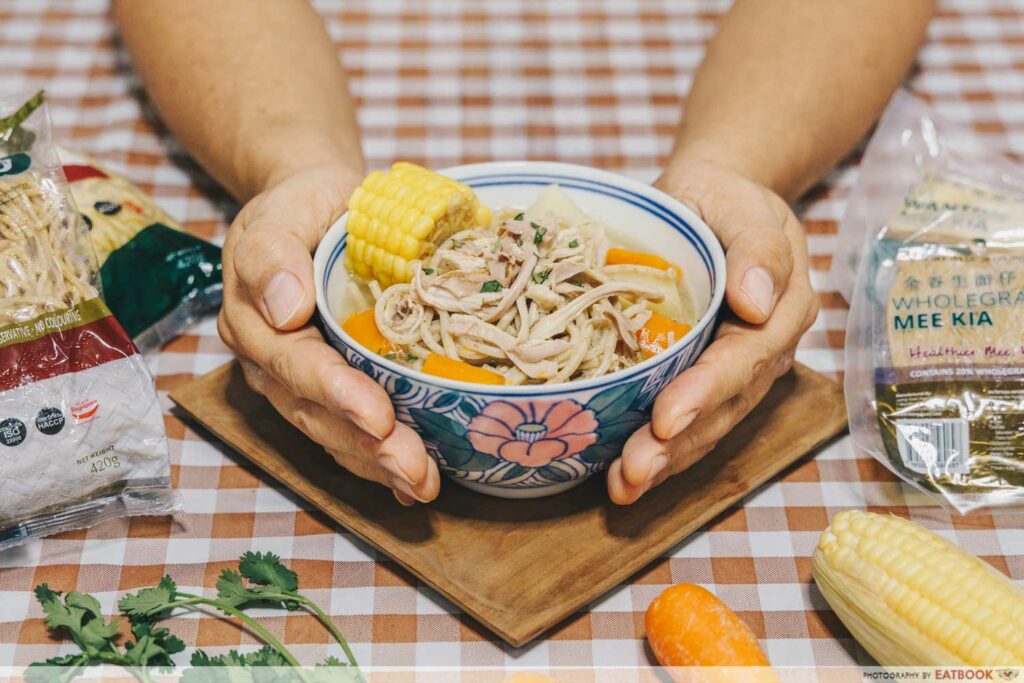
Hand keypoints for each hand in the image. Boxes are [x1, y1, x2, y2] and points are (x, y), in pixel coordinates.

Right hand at [218, 164, 440, 505]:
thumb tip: (283, 309)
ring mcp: (298, 381)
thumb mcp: (283, 210)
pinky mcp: (328, 389)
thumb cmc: (303, 204)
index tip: (378, 416)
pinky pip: (348, 431)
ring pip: (332, 433)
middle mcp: (271, 362)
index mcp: (254, 320)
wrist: (317, 204)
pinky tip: (413, 484)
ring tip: (421, 485)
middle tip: (414, 470)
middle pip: (316, 413)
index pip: (295, 365)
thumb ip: (272, 254)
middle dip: (366, 446)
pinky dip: (380, 460)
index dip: (336, 393)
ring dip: (377, 464)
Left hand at [607, 160, 818, 503]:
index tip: (667, 417)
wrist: (712, 201)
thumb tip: (758, 300)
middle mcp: (762, 352)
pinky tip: (619, 478)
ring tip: (623, 488)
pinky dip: (655, 450)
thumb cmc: (725, 198)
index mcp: (781, 311)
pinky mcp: (701, 379)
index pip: (744, 359)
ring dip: (664, 461)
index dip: (706, 390)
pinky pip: (684, 422)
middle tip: (634, 471)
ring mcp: (733, 372)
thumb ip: (757, 247)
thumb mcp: (743, 202)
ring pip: (704, 426)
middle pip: (724, 407)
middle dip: (677, 444)